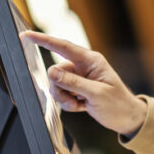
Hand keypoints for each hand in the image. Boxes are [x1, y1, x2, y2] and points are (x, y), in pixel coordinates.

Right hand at [21, 31, 147, 136]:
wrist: (126, 118)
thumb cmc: (118, 104)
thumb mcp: (96, 94)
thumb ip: (73, 82)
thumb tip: (51, 72)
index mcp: (91, 60)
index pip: (62, 46)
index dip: (43, 40)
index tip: (26, 35)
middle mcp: (83, 66)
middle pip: (56, 72)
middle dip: (60, 89)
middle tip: (75, 100)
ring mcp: (79, 78)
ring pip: (56, 85)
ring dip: (64, 98)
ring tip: (80, 105)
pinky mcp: (77, 89)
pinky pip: (61, 94)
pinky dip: (68, 103)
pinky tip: (82, 106)